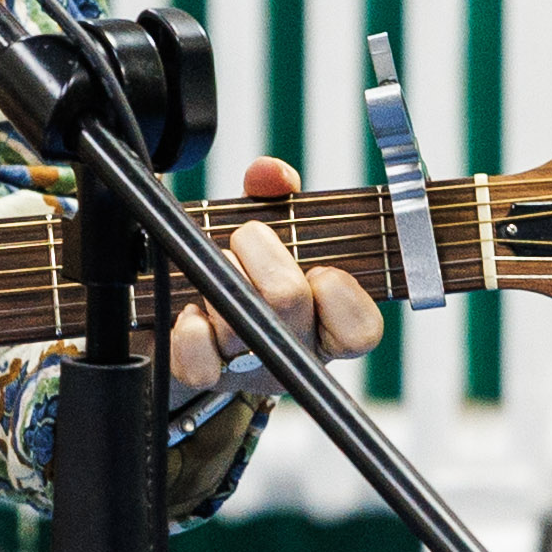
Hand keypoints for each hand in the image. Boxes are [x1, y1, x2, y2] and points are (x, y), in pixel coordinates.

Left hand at [169, 154, 378, 393]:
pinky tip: (192, 312)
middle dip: (259, 249)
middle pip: (287, 298)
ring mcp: (250, 370)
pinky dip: (190, 328)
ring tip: (216, 267)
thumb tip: (270, 174)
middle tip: (246, 239)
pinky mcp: (205, 378)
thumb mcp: (272, 231)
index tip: (318, 267)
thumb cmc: (245, 274)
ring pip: (238, 321)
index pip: (362, 331)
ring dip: (219, 275)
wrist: (190, 325)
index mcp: (327, 325)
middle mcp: (294, 354)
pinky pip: (199, 360)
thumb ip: (278, 195)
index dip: (340, 292)